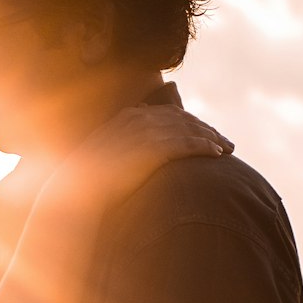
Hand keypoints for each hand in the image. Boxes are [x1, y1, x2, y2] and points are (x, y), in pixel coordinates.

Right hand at [37, 104, 232, 217]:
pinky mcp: (152, 147)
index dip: (190, 124)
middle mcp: (139, 118)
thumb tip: (134, 155)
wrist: (75, 188)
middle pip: (183, 118)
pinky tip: (216, 154)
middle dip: (206, 129)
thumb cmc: (86, 180)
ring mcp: (146, 131)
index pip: (168, 114)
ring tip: (227, 148)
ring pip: (188, 129)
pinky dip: (204, 147)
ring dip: (211, 137)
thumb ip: (124, 147)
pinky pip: (186, 143)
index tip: (206, 134)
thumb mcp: (105, 156)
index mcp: (128, 116)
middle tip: (226, 142)